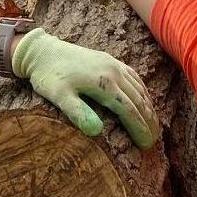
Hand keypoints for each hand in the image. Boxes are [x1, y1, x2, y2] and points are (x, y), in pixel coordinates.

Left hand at [12, 29, 157, 149]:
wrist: (42, 51)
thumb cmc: (48, 76)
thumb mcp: (58, 96)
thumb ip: (77, 112)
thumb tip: (97, 131)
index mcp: (104, 83)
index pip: (129, 111)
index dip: (139, 129)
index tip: (146, 146)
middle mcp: (114, 72)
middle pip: (138, 100)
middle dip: (149, 122)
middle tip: (154, 142)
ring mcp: (113, 64)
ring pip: (139, 89)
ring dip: (149, 108)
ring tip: (154, 126)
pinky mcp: (110, 60)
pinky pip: (133, 77)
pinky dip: (142, 92)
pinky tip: (145, 100)